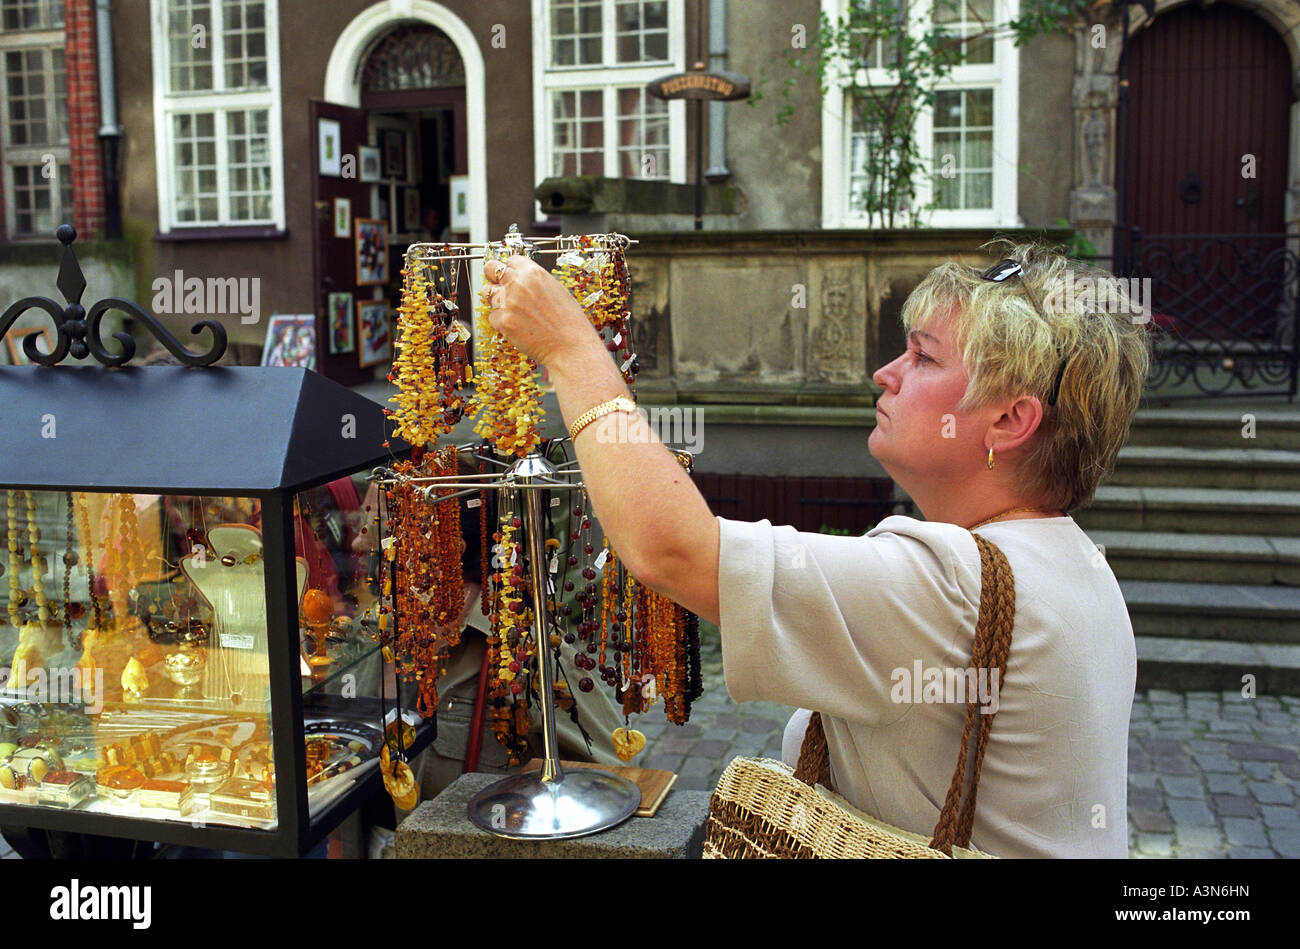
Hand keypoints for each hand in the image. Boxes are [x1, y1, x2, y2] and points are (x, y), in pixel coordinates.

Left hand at [481, 255, 601, 370]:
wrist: (571, 346)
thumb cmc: (568, 321)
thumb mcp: (556, 289)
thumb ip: (534, 281)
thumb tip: (520, 279)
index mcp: (533, 272)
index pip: (510, 260)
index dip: (510, 269)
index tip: (510, 275)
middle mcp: (518, 283)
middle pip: (490, 269)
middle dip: (492, 276)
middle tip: (496, 284)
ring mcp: (508, 302)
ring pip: (487, 293)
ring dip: (495, 300)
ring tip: (511, 310)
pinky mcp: (503, 321)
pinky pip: (493, 317)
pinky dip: (501, 322)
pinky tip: (517, 327)